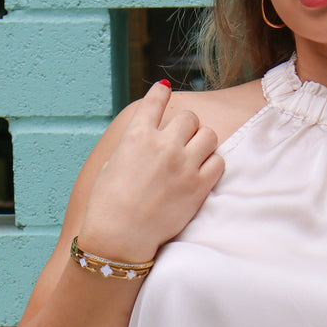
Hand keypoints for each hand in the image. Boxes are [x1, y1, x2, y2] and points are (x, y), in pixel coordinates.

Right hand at [78, 81, 224, 263]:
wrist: (120, 236)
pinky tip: (202, 171)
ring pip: (208, 135)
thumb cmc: (108, 204)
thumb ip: (133, 145)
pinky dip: (212, 164)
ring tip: (194, 154)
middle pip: (189, 118)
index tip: (164, 90)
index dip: (160, 93)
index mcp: (137, 135)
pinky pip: (218, 162)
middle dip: (186, 126)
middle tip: (181, 138)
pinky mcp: (198, 186)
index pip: (155, 101)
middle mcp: (163, 145)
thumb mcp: (113, 163)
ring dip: (202, 142)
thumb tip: (147, 136)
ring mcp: (183, 165)